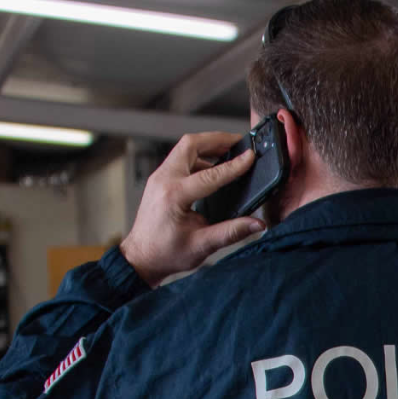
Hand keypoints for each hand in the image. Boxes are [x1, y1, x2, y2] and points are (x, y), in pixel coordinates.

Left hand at [119, 132, 265, 285]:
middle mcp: (163, 181)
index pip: (210, 174)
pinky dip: (199, 157)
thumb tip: (256, 224)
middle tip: (238, 142)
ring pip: (184, 149)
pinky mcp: (160, 180)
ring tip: (229, 151)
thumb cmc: (165, 254)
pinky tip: (214, 166)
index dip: (233, 165)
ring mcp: (159, 178)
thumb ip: (231, 232)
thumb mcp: (202, 246)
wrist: (141, 258)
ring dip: (207, 146)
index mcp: (174, 196)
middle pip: (190, 144)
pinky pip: (180, 159)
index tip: (250, 157)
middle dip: (216, 139)